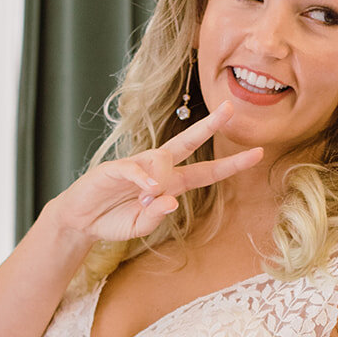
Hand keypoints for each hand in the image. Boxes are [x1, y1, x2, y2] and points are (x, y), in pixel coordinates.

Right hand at [51, 103, 262, 244]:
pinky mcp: (116, 168)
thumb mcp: (141, 228)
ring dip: (159, 180)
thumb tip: (168, 201)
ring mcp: (136, 165)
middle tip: (230, 109)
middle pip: (188, 142)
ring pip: (161, 159)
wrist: (80, 220)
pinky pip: (135, 169)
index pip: (206, 171)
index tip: (258, 153)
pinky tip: (145, 189)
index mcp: (170, 184)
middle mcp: (157, 169)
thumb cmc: (113, 221)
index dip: (231, 164)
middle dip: (210, 126)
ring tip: (145, 200)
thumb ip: (157, 217)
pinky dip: (143, 178)